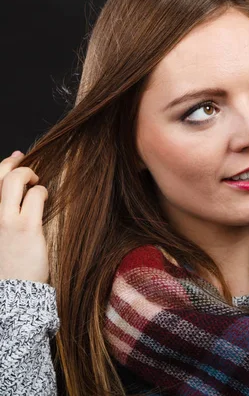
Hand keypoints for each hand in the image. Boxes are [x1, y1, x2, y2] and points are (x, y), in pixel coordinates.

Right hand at [0, 151, 49, 282]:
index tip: (18, 157)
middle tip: (32, 172)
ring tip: (38, 186)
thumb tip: (20, 188)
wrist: (13, 290)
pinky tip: (45, 199)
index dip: (5, 163)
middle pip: (1, 174)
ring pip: (15, 180)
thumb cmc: (9, 262)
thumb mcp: (2, 234)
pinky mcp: (26, 226)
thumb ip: (6, 211)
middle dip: (18, 164)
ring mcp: (5, 219)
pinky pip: (36, 196)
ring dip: (31, 175)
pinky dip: (42, 192)